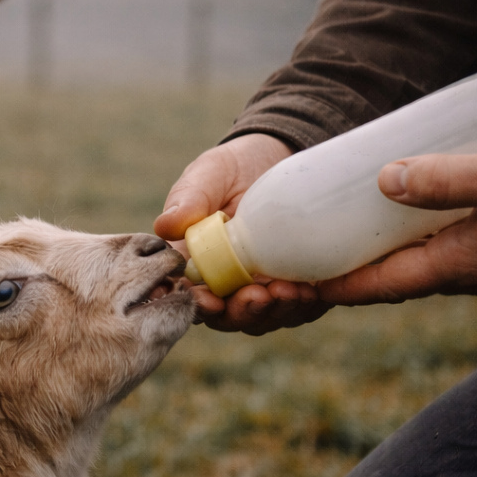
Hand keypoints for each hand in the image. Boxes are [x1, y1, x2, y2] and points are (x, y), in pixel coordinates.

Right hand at [155, 133, 332, 332]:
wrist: (277, 158)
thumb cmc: (231, 169)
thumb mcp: (208, 175)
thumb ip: (189, 198)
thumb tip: (165, 226)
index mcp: (197, 266)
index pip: (193, 297)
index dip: (200, 307)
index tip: (211, 302)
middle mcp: (228, 284)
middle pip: (231, 316)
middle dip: (244, 313)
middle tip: (259, 296)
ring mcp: (262, 288)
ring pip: (266, 317)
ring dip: (277, 312)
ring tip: (290, 292)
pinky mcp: (295, 284)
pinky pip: (301, 308)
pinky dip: (305, 307)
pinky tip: (311, 293)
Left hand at [317, 135, 476, 304]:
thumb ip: (446, 179)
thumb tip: (383, 179)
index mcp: (458, 266)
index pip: (378, 286)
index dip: (332, 286)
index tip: (290, 284)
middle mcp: (464, 276)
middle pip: (388, 280)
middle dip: (344, 274)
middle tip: (301, 259)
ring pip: (412, 267)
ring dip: (374, 257)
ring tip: (336, 234)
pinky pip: (437, 253)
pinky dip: (406, 242)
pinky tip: (397, 215)